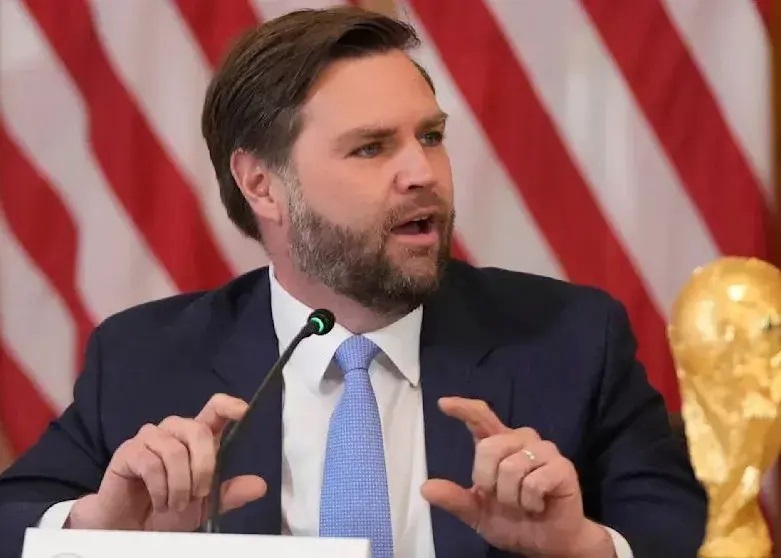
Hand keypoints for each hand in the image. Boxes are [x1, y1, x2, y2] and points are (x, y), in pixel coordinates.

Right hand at [67, 393, 266, 531]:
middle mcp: (174, 430)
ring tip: (174, 504)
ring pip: (175, 451)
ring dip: (180, 485)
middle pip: (198, 430)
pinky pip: (152, 464)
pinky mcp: (128, 451)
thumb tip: (260, 485)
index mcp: (196, 438)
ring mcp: (150, 438)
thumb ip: (229, 493)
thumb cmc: (168, 509)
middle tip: (198, 494)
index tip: (244, 411)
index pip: (214, 409)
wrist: (131, 528)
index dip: (229, 405)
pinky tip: (159, 501)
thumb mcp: (206, 505)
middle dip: (204, 467)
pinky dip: (161, 489)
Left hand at [421, 397, 614, 557]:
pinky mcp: (562, 467)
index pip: (481, 418)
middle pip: (488, 448)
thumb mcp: (477, 513)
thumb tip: (425, 488)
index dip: (464, 408)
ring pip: (511, 467)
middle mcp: (521, 440)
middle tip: (503, 499)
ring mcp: (544, 451)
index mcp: (499, 445)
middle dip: (489, 482)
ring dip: (511, 497)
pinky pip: (534, 482)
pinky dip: (530, 502)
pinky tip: (539, 505)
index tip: (444, 404)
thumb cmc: (514, 521)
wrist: (547, 543)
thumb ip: (454, 499)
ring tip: (524, 504)